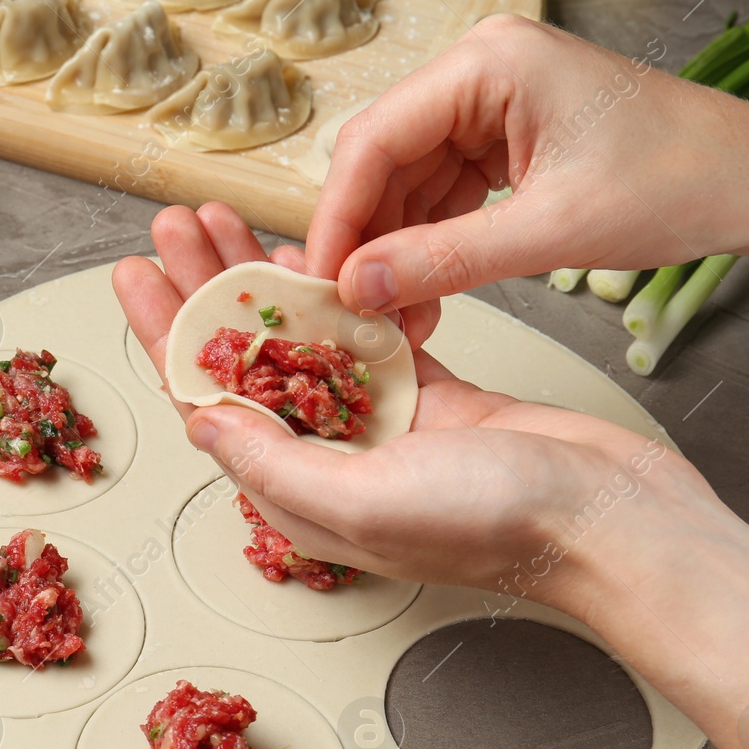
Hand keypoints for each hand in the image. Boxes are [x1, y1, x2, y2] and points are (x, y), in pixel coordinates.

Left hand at [113, 203, 727, 603]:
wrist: (612, 520)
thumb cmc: (498, 524)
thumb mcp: (365, 500)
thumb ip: (277, 464)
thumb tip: (201, 423)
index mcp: (302, 497)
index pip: (210, 408)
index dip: (166, 338)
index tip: (136, 276)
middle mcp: (333, 464)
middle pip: (246, 368)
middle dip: (203, 294)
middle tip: (173, 227)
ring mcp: (384, 430)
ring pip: (302, 345)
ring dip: (262, 284)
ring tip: (224, 225)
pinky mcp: (435, 399)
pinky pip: (367, 339)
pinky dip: (337, 296)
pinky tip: (308, 256)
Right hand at [308, 15, 748, 329]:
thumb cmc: (680, 180)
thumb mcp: (553, 231)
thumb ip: (446, 260)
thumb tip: (361, 289)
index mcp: (489, 63)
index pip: (375, 139)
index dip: (340, 218)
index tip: (322, 283)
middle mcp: (481, 73)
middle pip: (383, 161)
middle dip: (366, 241)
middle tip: (351, 311)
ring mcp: (491, 106)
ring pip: (408, 185)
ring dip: (396, 253)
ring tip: (393, 319)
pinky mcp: (505, 141)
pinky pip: (443, 196)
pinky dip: (430, 248)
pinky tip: (423, 295)